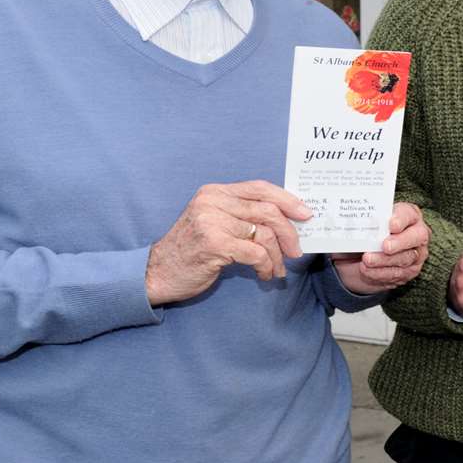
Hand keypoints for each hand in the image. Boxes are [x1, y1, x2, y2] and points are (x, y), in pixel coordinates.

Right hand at [145, 181, 310, 304]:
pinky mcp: (215, 243)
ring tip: (277, 269)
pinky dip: (266, 266)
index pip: (259, 188)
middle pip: (267, 210)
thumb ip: (241, 214)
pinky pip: (256, 253)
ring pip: (264, 233)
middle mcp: (213, 201)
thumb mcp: (214, 222)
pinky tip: (264, 274)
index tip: (305, 213)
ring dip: (277, 256)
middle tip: (296, 250)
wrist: (157, 272)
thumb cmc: (191, 250)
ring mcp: (212, 221)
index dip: (286, 199)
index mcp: (215, 192)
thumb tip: (284, 219)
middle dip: (288, 232)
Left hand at [334, 203, 429, 294]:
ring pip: (406, 258)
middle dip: (400, 242)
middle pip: (417, 237)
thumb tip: (349, 223)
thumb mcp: (360, 225)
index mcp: (408, 215)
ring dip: (384, 260)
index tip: (391, 225)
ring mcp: (416, 254)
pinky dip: (380, 273)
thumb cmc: (363, 235)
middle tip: (385, 246)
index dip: (402, 219)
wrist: (357, 258)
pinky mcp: (409, 271)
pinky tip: (367, 270)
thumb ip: (360, 223)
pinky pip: (398, 274)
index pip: (409, 213)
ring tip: (367, 260)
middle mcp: (417, 233)